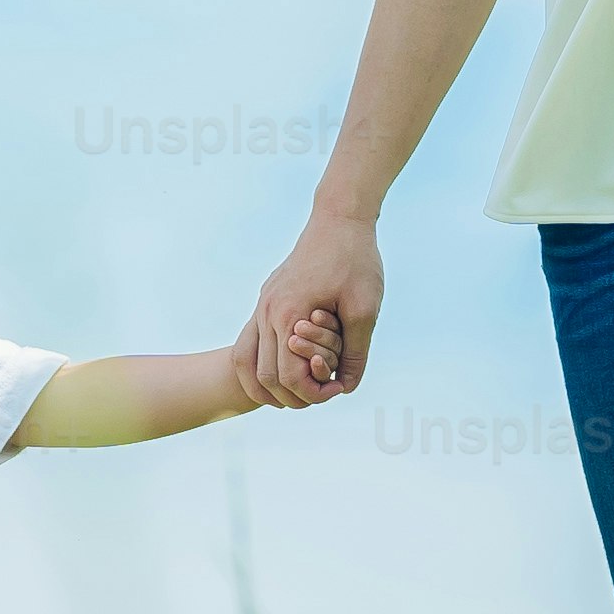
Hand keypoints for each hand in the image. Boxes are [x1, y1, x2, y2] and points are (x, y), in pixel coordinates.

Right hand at [244, 210, 383, 407]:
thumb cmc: (355, 261)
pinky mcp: (267, 298)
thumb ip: (355, 353)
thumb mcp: (365, 310)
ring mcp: (262, 304)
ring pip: (248, 361)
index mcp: (288, 316)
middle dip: (294, 395)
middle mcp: (266, 312)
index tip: (337, 389)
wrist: (338, 218)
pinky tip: (294, 364)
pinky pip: (253, 340)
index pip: (288, 377)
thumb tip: (346, 387)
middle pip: (264, 376)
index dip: (314, 393)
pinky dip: (267, 361)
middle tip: (323, 393)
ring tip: (302, 389)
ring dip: (271, 383)